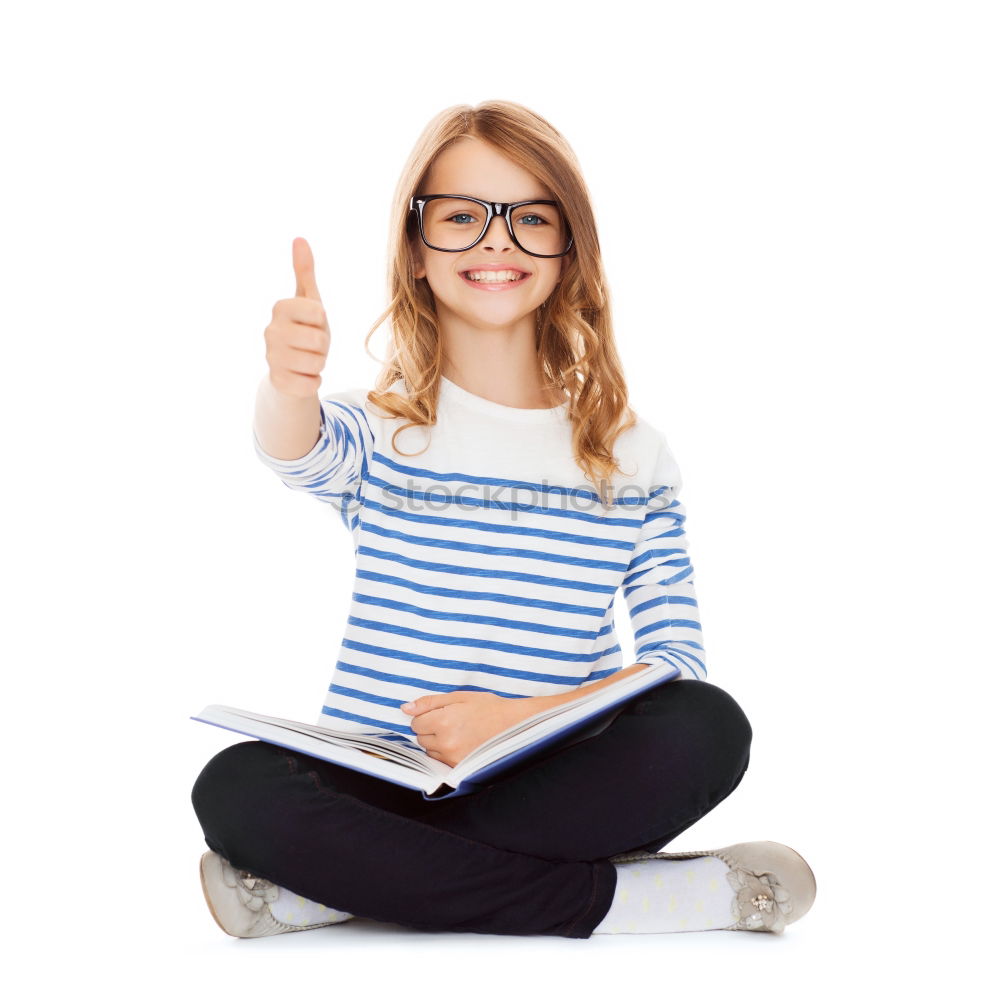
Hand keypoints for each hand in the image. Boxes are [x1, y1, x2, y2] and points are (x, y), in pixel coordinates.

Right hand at [263, 237, 330, 397]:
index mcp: (280, 308)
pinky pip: (312, 383)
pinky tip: (302, 375)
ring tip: (307, 359)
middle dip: (323, 345)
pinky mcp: (278, 382)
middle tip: (311, 345)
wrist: (292, 367)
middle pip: (319, 340)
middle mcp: (271, 331)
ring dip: (319, 364)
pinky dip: (314, 381)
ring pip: (317, 363)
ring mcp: (271, 358)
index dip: (322, 321)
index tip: (312, 323)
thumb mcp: (309, 300)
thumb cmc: (304, 329)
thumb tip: (299, 239)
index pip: (318, 313)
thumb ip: (305, 271)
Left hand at [401, 691, 543, 768]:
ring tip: (458, 732)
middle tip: (451, 721)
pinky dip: (446, 752)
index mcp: (443, 720)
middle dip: (430, 729)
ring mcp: (452, 757)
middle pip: (420, 738)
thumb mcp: (459, 697)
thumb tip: (406, 708)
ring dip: (437, 742)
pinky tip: (461, 743)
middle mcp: (445, 742)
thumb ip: (429, 702)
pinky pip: (441, 760)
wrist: (514, 725)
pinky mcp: (460, 767)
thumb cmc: (488, 708)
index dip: (426, 716)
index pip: (416, 723)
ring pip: (430, 751)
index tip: (439, 713)